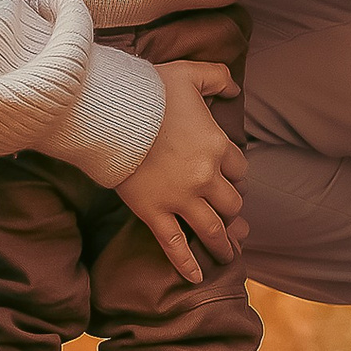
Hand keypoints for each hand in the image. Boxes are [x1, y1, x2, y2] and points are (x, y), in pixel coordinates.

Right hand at [113, 58, 244, 285]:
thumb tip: (235, 88)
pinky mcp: (154, 213)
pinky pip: (175, 245)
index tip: (228, 176)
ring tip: (228, 253)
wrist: (110, 111)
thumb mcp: (189, 72)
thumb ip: (217, 76)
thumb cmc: (149, 90)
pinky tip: (198, 277)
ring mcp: (180, 198)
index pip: (240, 168)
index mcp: (217, 145)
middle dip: (231, 208)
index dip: (234, 173)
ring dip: (223, 244)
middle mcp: (205, 177)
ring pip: (212, 229)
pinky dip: (188, 264)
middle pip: (231, 203)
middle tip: (229, 215)